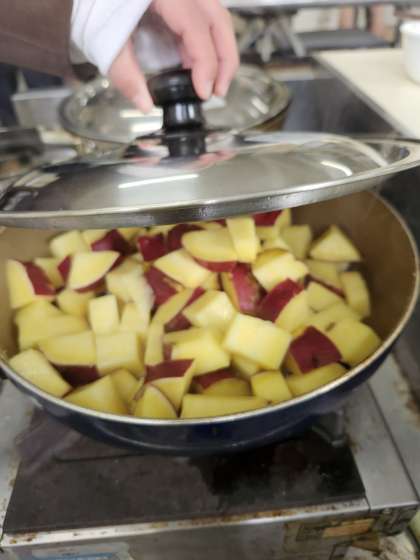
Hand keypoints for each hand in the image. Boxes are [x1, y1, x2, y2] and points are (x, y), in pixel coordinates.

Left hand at [108, 0, 238, 112]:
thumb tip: (144, 104)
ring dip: (218, 53)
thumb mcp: (103, 40)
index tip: (204, 91)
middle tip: (219, 91)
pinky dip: (205, 45)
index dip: (206, 63)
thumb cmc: (92, 5)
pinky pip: (201, 19)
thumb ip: (125, 73)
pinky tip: (197, 67)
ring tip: (211, 83)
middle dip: (224, 60)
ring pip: (216, 18)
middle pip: (218, 20)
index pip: (197, 28)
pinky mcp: (177, 0)